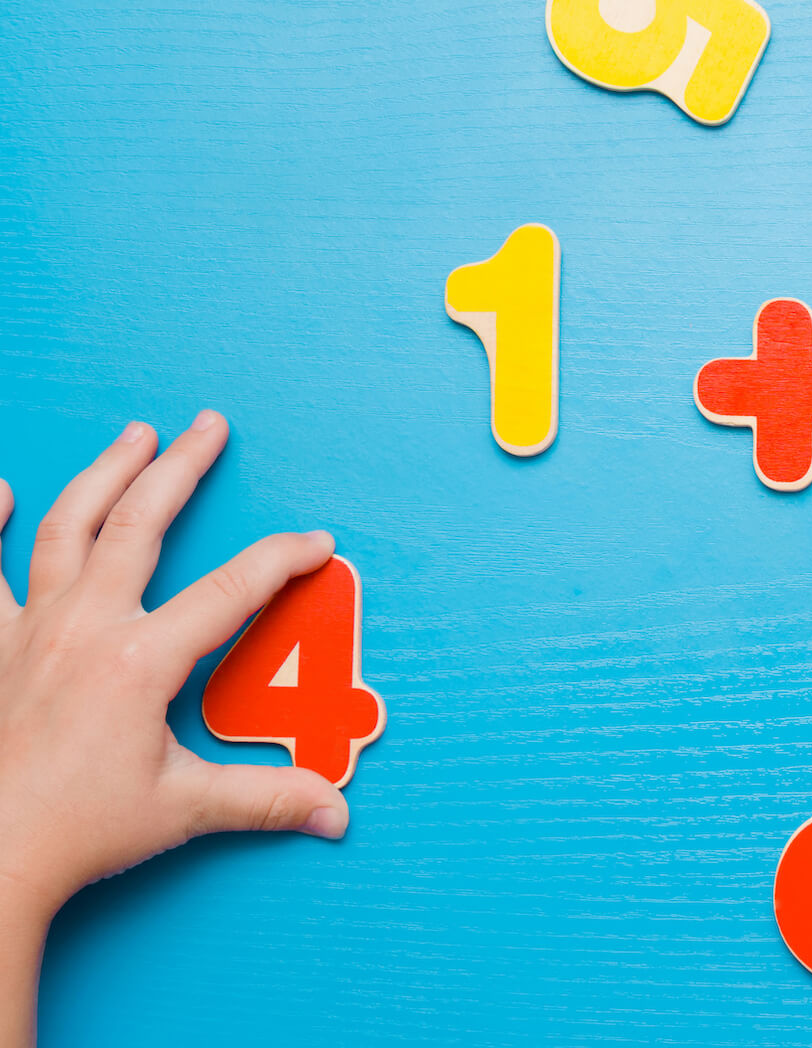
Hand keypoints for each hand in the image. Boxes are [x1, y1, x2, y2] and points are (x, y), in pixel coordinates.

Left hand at [0, 413, 348, 927]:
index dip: (282, 558)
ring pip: (66, 528)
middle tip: (209, 425)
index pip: (231, 589)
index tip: (315, 542)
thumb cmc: (74, 831)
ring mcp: (28, 631)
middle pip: (141, 524)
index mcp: (140, 661)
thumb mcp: (184, 808)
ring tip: (133, 436)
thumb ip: (265, 797)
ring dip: (104, 474)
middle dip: (182, 467)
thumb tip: (333, 811)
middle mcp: (83, 628)